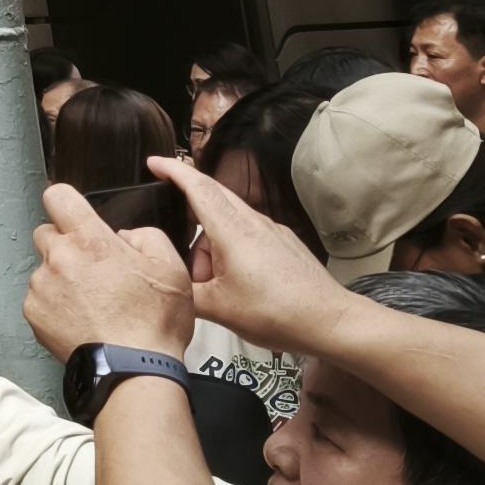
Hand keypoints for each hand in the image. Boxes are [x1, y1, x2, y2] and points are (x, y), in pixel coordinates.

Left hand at [24, 182, 195, 364]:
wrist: (133, 370)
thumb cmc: (153, 324)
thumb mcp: (171, 268)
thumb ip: (146, 237)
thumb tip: (125, 236)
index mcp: (91, 242)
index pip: (59, 197)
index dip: (66, 202)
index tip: (72, 212)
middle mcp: (60, 259)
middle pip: (47, 233)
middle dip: (66, 244)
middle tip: (91, 268)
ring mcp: (42, 287)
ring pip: (44, 269)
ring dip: (61, 278)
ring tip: (91, 303)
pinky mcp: (34, 314)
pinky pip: (39, 298)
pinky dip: (54, 305)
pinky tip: (80, 319)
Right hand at [159, 154, 359, 354]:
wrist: (329, 321)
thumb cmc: (279, 313)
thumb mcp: (218, 309)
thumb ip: (184, 293)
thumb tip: (166, 284)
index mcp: (232, 231)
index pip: (197, 186)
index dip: (172, 170)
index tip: (154, 163)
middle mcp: (253, 223)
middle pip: (212, 200)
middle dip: (188, 216)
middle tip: (173, 239)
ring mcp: (272, 231)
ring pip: (228, 222)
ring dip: (211, 244)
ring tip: (212, 283)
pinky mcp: (284, 244)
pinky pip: (247, 235)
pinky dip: (231, 249)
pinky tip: (234, 281)